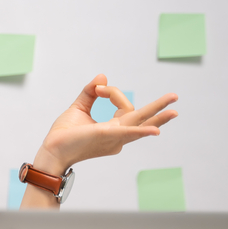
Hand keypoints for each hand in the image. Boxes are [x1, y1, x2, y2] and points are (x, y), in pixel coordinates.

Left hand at [36, 74, 177, 173]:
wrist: (52, 150)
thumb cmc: (64, 135)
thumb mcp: (79, 108)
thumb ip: (90, 93)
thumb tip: (102, 78)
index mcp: (114, 129)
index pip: (125, 105)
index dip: (113, 92)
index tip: (98, 89)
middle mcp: (118, 135)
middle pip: (142, 119)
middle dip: (158, 108)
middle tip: (175, 97)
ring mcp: (114, 137)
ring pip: (139, 124)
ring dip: (157, 116)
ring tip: (174, 110)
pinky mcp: (105, 136)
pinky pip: (127, 133)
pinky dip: (141, 132)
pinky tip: (155, 131)